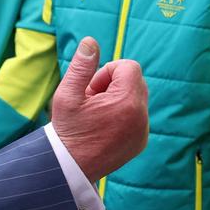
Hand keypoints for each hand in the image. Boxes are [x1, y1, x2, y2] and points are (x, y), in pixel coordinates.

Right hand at [51, 37, 148, 181]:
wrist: (68, 168)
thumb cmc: (67, 130)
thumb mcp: (68, 95)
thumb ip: (81, 66)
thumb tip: (91, 41)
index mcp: (126, 102)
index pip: (129, 67)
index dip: (108, 72)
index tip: (91, 89)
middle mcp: (141, 117)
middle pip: (136, 80)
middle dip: (114, 84)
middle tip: (92, 99)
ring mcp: (142, 131)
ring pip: (137, 97)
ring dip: (118, 98)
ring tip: (96, 113)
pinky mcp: (141, 142)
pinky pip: (138, 115)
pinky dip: (123, 114)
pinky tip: (103, 127)